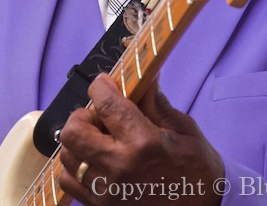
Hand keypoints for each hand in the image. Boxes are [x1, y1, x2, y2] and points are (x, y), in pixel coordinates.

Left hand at [58, 74, 224, 204]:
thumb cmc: (199, 172)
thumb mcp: (185, 131)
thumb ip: (156, 103)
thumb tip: (144, 76)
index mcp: (144, 142)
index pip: (105, 104)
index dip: (100, 86)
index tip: (104, 83)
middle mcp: (120, 166)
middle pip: (73, 130)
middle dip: (82, 115)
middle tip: (99, 115)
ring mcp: (107, 190)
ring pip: (67, 156)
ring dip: (79, 141)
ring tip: (99, 140)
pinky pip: (69, 182)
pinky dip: (76, 167)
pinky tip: (95, 162)